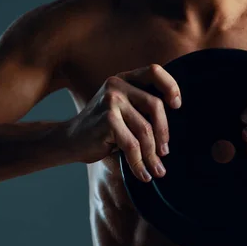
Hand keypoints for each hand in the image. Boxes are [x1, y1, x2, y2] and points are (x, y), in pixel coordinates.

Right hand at [66, 64, 180, 181]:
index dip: (170, 86)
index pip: (154, 71)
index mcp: (124, 79)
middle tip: (164, 153)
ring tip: (156, 170)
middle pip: (155, 105)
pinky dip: (139, 163)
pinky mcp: (107, 120)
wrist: (70, 141)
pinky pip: (132, 145)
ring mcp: (111, 101)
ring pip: (145, 129)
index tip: (176, 106)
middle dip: (163, 133)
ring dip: (152, 155)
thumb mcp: (123, 111)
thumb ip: (142, 109)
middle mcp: (117, 85)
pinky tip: (143, 174)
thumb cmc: (102, 129)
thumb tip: (171, 131)